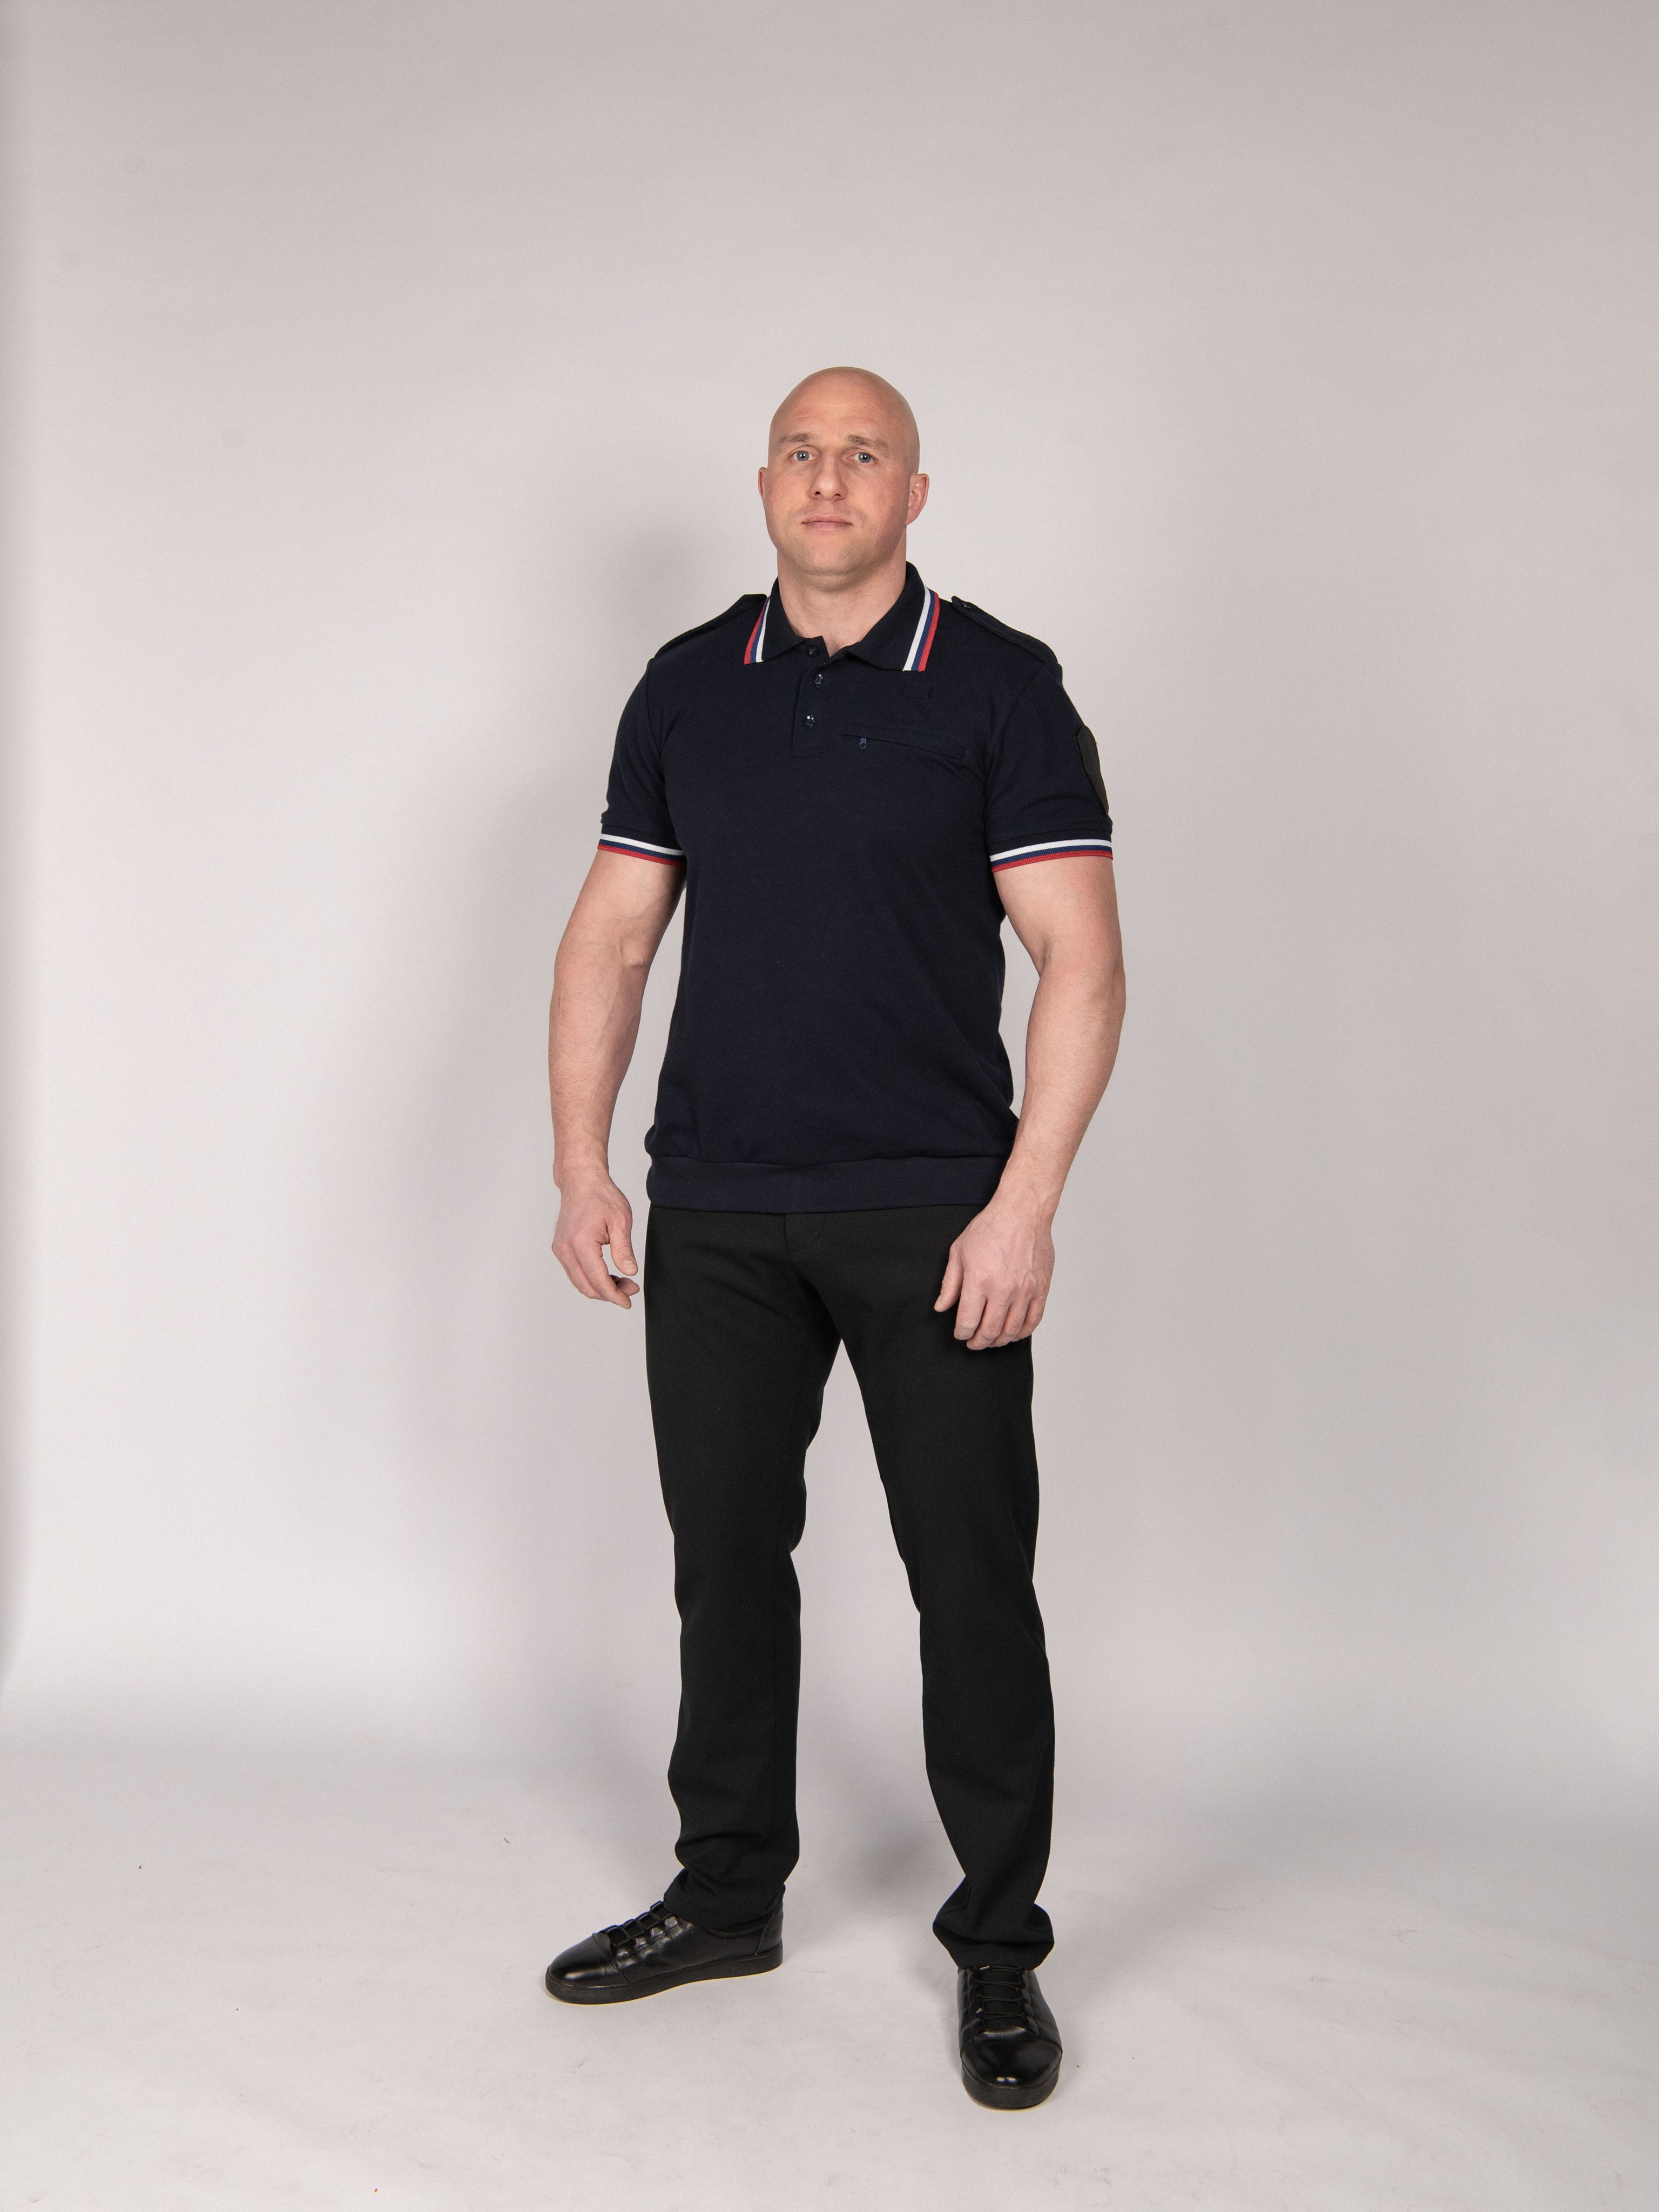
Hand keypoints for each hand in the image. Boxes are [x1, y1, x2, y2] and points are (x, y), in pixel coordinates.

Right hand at [551, 1171, 638, 1307]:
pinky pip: (575, 1273)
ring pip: (580, 1283)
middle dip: (610, 1294)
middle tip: (631, 1289)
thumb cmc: (601, 1196)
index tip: (628, 1301)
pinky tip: (608, 1275)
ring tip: (623, 1282)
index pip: (598, 1280)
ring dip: (601, 1288)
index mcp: (580, 1243)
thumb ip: (624, 1250)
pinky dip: (591, 1279)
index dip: (614, 1295)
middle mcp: (565, 1249)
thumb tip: (630, 1273)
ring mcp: (560, 1250)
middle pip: (587, 1287)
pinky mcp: (560, 1248)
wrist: (581, 1181)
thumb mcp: (620, 1221)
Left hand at [934, 1198, 1053, 1348]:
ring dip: (999, 1341)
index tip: (961, 1334)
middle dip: (979, 1342)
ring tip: (992, 1340)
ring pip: (1012, 1330)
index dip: (962, 1333)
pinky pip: (1033, 1321)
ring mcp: (1025, 1291)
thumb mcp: (959, 1251)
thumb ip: (950, 1283)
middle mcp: (1003, 1289)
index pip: (968, 1322)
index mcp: (979, 1280)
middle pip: (990, 1331)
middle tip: (974, 1343)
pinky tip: (1013, 1333)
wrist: (1023, 1212)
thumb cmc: (990, 1227)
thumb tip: (941, 1307)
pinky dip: (1022, 1332)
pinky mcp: (1041, 1289)